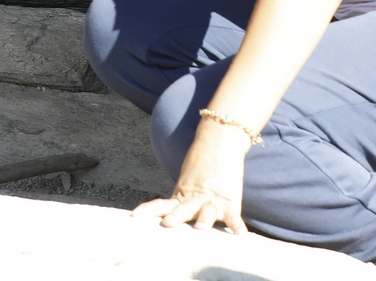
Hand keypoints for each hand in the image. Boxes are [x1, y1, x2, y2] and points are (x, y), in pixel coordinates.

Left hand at [133, 119, 251, 234]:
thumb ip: (180, 200)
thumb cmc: (202, 163)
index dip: (148, 210)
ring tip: (201, 228)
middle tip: (168, 223)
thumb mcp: (186, 181)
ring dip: (204, 220)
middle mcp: (195, 199)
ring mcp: (213, 201)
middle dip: (176, 217)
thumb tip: (165, 216)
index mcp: (181, 195)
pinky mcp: (231, 202)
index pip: (161, 204)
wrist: (220, 141)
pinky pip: (234, 218)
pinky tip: (240, 235)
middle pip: (183, 210)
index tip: (135, 216)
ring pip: (207, 213)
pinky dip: (237, 227)